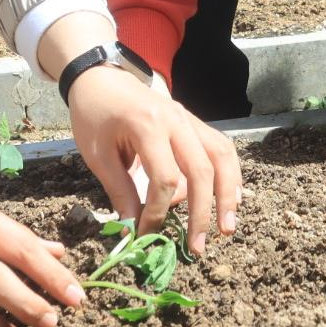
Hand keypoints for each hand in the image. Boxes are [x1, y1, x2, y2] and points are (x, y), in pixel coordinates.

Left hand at [68, 66, 241, 255]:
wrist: (100, 77)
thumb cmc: (94, 115)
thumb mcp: (97, 155)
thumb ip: (119, 191)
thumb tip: (133, 231)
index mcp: (147, 126)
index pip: (164, 179)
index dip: (158, 213)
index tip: (146, 234)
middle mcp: (175, 119)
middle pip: (201, 171)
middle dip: (201, 214)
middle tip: (197, 248)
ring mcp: (189, 118)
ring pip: (221, 157)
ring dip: (228, 195)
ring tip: (226, 228)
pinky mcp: (194, 121)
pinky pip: (220, 147)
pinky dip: (229, 174)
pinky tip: (231, 198)